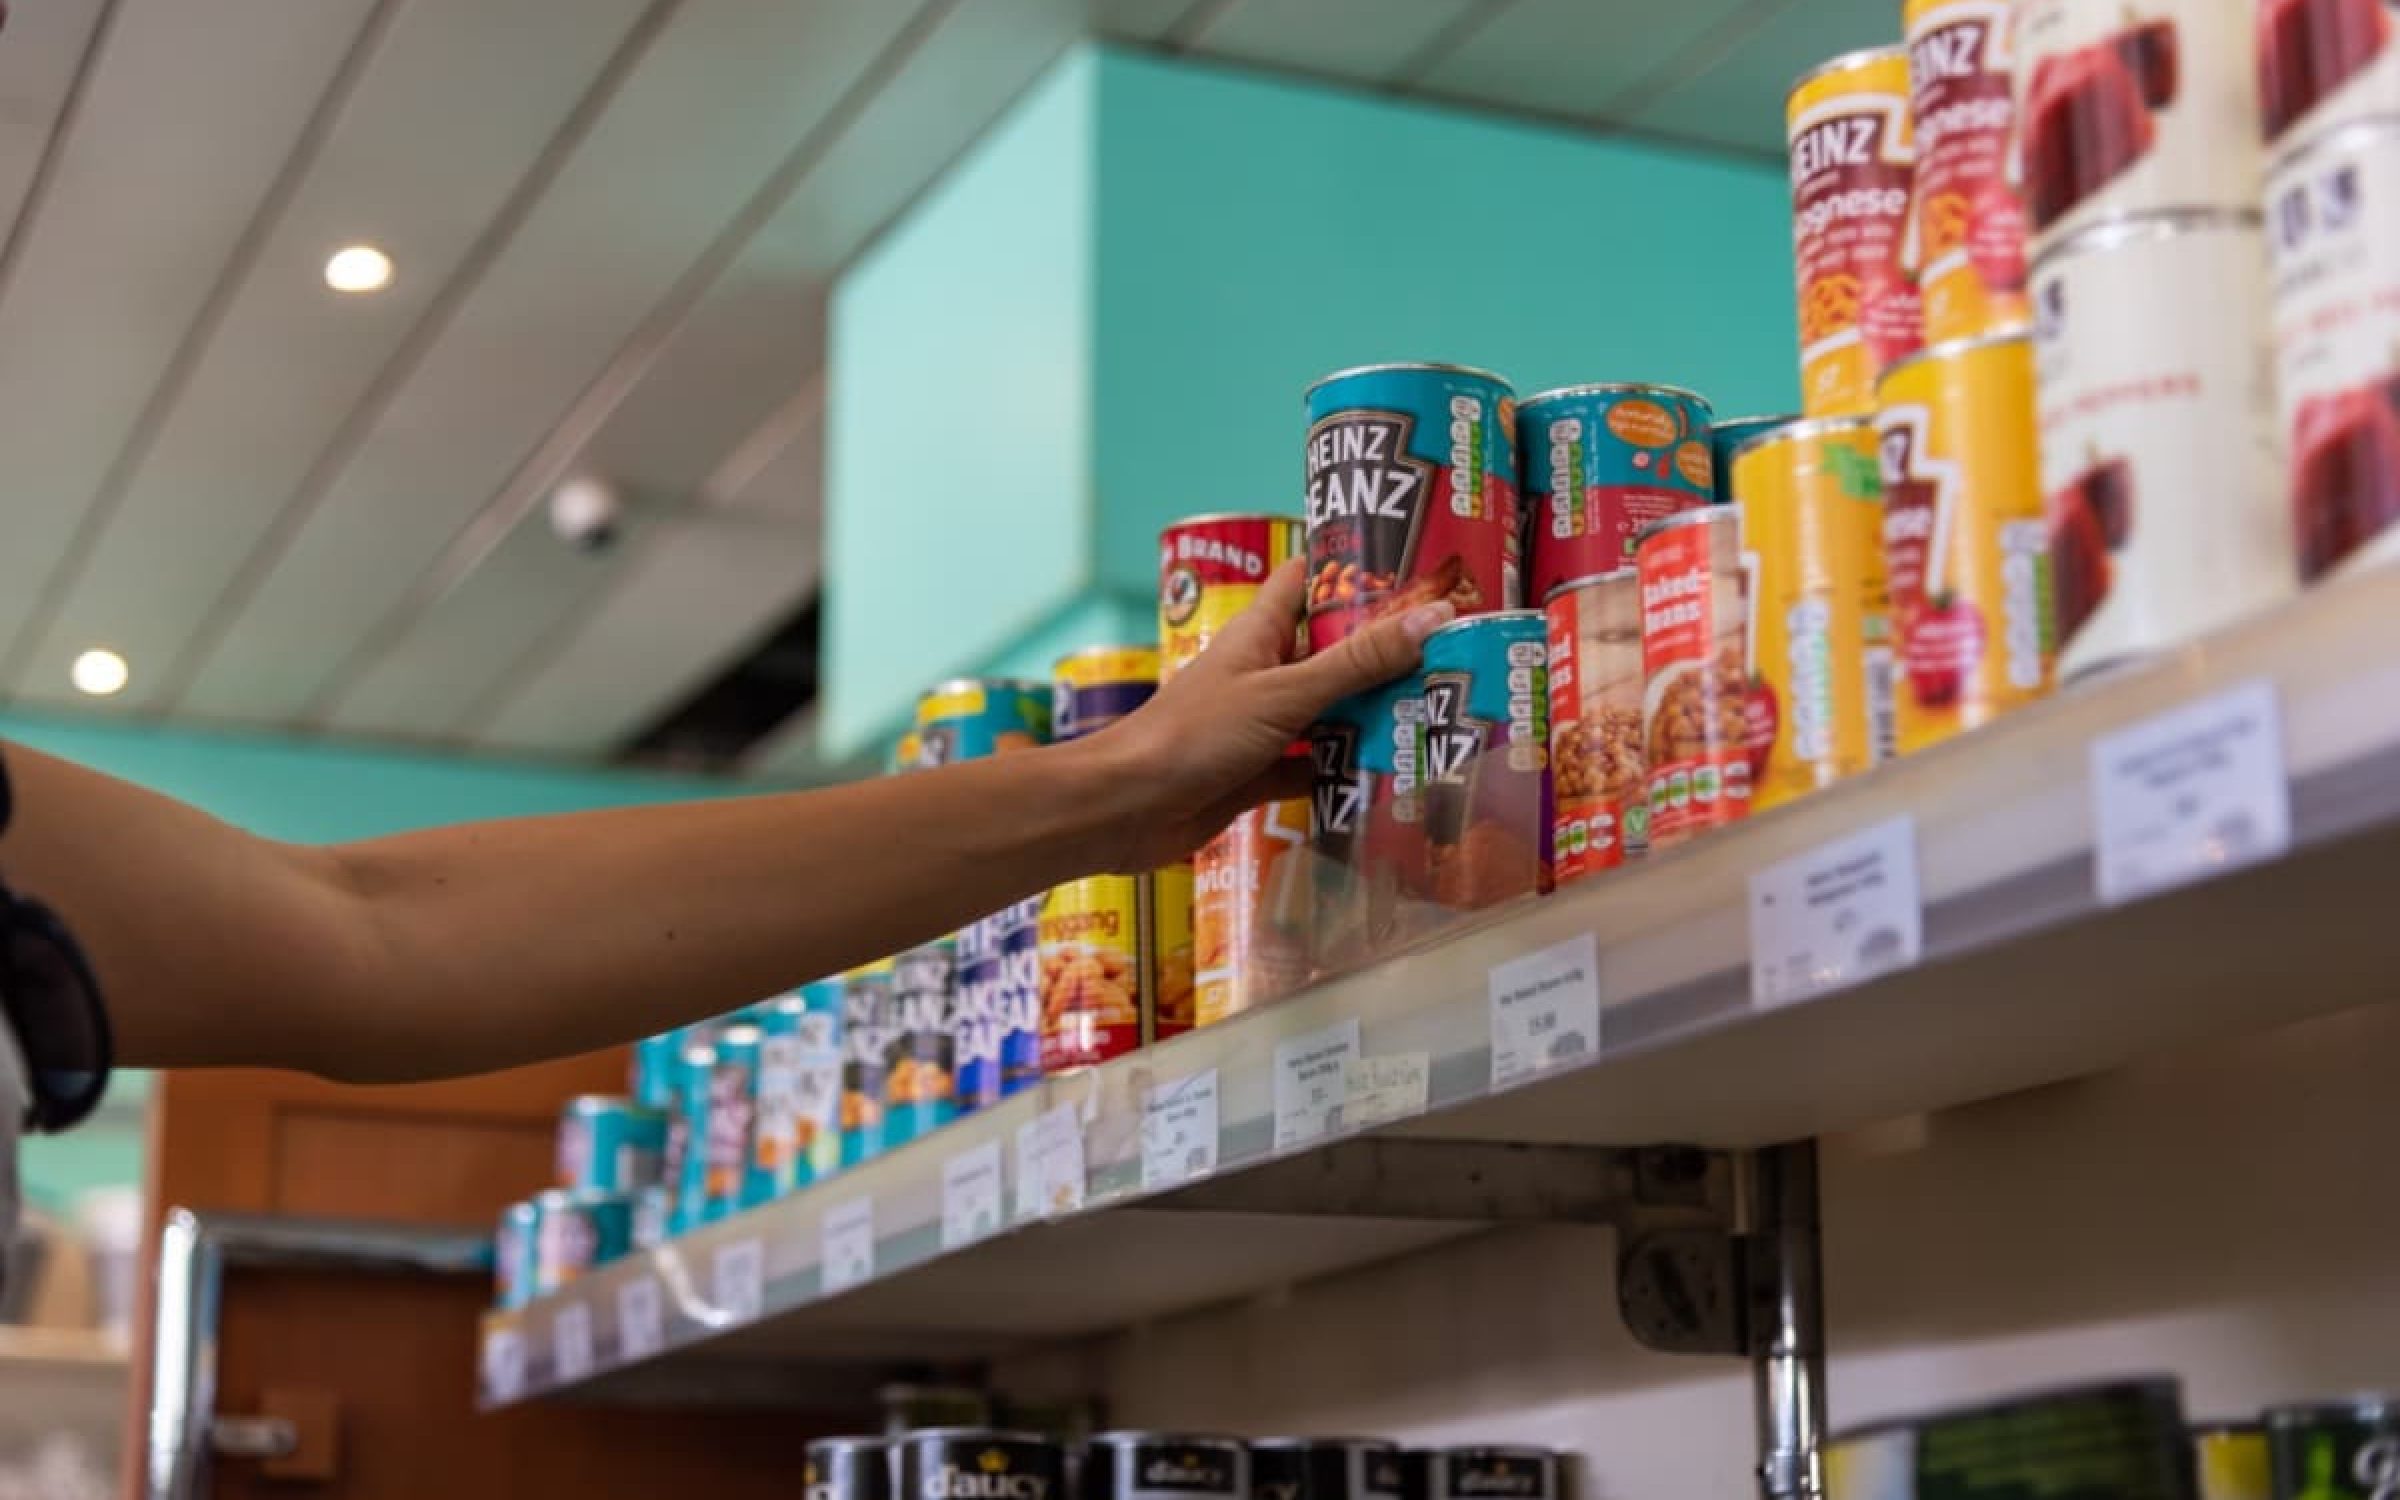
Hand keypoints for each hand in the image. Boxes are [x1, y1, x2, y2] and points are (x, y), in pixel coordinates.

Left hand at [1090, 559, 1453, 870]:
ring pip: (1328, 712)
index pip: (1308, 579)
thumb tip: (1434, 617)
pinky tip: (1393, 775)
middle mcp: (1262, 672)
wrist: (1126, 809)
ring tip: (1440, 710)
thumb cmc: (1194, 734)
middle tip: (1453, 652)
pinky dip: (1345, 772)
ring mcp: (1260, 725)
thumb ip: (1358, 662)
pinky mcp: (1257, 774)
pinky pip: (1313, 767)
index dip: (1352, 568)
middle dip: (1383, 653)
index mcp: (1260, 632)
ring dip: (1371, 715)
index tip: (1412, 567)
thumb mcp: (1285, 692)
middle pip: (1331, 651)